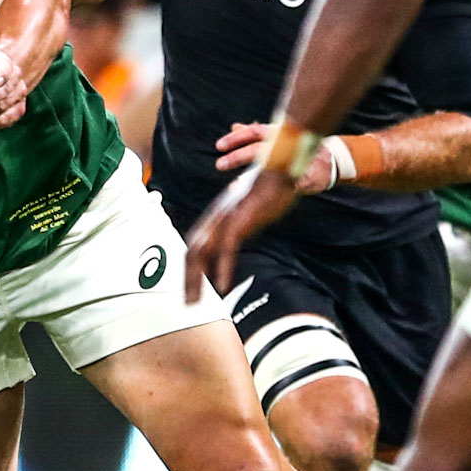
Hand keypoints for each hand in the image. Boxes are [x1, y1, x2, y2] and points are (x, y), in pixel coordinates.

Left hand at [185, 168, 297, 302]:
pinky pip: (227, 248)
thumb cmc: (270, 187)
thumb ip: (239, 222)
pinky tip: (222, 286)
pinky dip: (222, 269)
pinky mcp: (241, 218)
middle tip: (189, 303)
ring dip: (197, 279)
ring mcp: (227, 216)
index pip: (195, 244)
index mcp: (218, 215)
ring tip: (196, 302)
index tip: (191, 288)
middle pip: (192, 250)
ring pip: (202, 251)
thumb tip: (234, 236)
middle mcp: (216, 216)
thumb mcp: (250, 208)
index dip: (190, 268)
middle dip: (188, 279)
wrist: (282, 166)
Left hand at [214, 122, 332, 193]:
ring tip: (234, 187)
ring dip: (250, 178)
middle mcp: (286, 144)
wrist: (332, 159)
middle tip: (219, 165)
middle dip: (238, 156)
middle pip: (260, 148)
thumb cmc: (300, 146)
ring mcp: (295, 161)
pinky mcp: (303, 178)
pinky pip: (283, 186)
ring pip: (270, 167)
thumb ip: (255, 132)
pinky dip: (269, 192)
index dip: (237, 138)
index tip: (218, 146)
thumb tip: (234, 127)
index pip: (255, 132)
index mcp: (279, 132)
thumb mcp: (277, 135)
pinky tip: (256, 200)